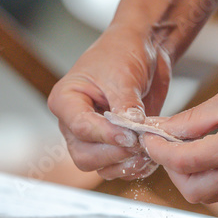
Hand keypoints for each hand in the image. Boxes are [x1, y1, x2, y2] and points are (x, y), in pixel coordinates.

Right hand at [47, 25, 171, 179]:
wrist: (143, 50)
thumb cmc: (123, 53)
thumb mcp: (123, 75)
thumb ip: (125, 105)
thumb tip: (129, 131)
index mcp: (66, 100)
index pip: (80, 127)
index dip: (106, 135)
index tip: (130, 135)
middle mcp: (74, 123)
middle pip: (85, 156)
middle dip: (114, 154)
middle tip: (140, 143)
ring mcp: (93, 137)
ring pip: (100, 167)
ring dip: (125, 164)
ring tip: (148, 151)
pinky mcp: (113, 144)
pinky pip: (118, 167)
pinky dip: (134, 167)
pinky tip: (151, 155)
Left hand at [144, 57, 217, 202]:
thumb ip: (191, 121)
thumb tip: (161, 131)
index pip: (181, 162)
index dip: (158, 150)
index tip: (149, 137)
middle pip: (191, 190)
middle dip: (172, 169)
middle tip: (166, 144)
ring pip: (208, 195)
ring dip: (190, 176)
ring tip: (186, 146)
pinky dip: (211, 176)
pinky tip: (209, 151)